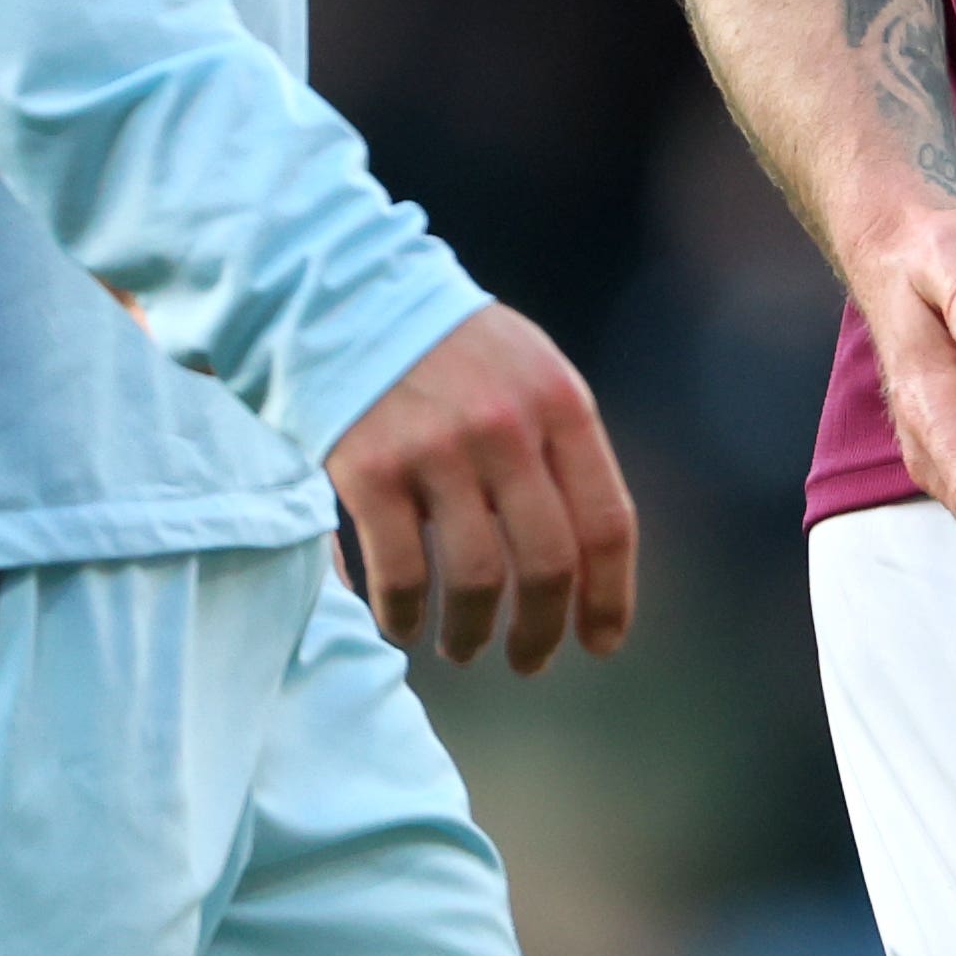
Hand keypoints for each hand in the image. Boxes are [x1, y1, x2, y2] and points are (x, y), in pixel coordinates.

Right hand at [329, 302, 640, 674]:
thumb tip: (585, 551)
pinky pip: (398, 571)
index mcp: (562, 404)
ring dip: (470, 631)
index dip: (610, 596)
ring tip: (463, 646)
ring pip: (474, 578)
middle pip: (546, 562)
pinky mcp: (369, 469)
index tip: (602, 642)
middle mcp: (507, 428)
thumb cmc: (448, 345)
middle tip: (528, 661)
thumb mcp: (530, 368)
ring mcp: (437, 450)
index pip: (607, 522)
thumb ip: (559, 446)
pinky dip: (403, 613)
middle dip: (541, 629)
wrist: (344, 294)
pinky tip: (404, 624)